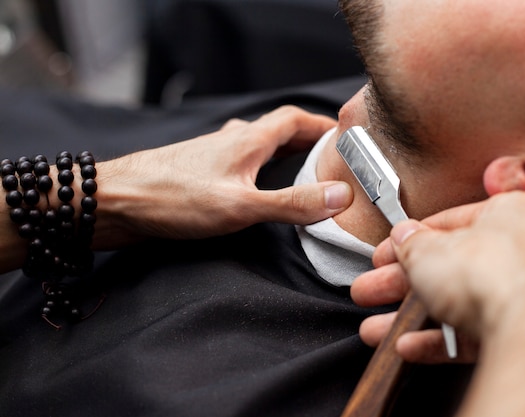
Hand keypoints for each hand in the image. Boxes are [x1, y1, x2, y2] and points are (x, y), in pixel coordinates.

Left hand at [93, 105, 352, 247]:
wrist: (115, 202)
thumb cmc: (173, 199)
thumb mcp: (242, 205)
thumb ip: (291, 202)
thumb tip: (339, 196)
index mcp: (247, 140)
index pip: (294, 119)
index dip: (321, 125)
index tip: (343, 137)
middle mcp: (231, 141)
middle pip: (277, 132)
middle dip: (305, 142)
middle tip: (327, 160)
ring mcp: (212, 155)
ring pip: (256, 148)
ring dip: (280, 156)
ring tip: (298, 176)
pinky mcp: (198, 173)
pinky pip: (239, 164)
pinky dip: (258, 172)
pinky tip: (254, 192)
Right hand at [352, 192, 524, 362]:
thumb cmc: (494, 273)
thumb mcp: (430, 249)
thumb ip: (411, 243)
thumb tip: (403, 237)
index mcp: (511, 213)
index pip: (450, 222)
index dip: (410, 239)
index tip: (388, 252)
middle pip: (451, 266)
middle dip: (401, 282)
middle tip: (373, 288)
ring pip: (459, 304)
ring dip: (412, 317)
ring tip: (377, 327)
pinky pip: (476, 333)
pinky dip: (441, 340)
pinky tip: (409, 346)